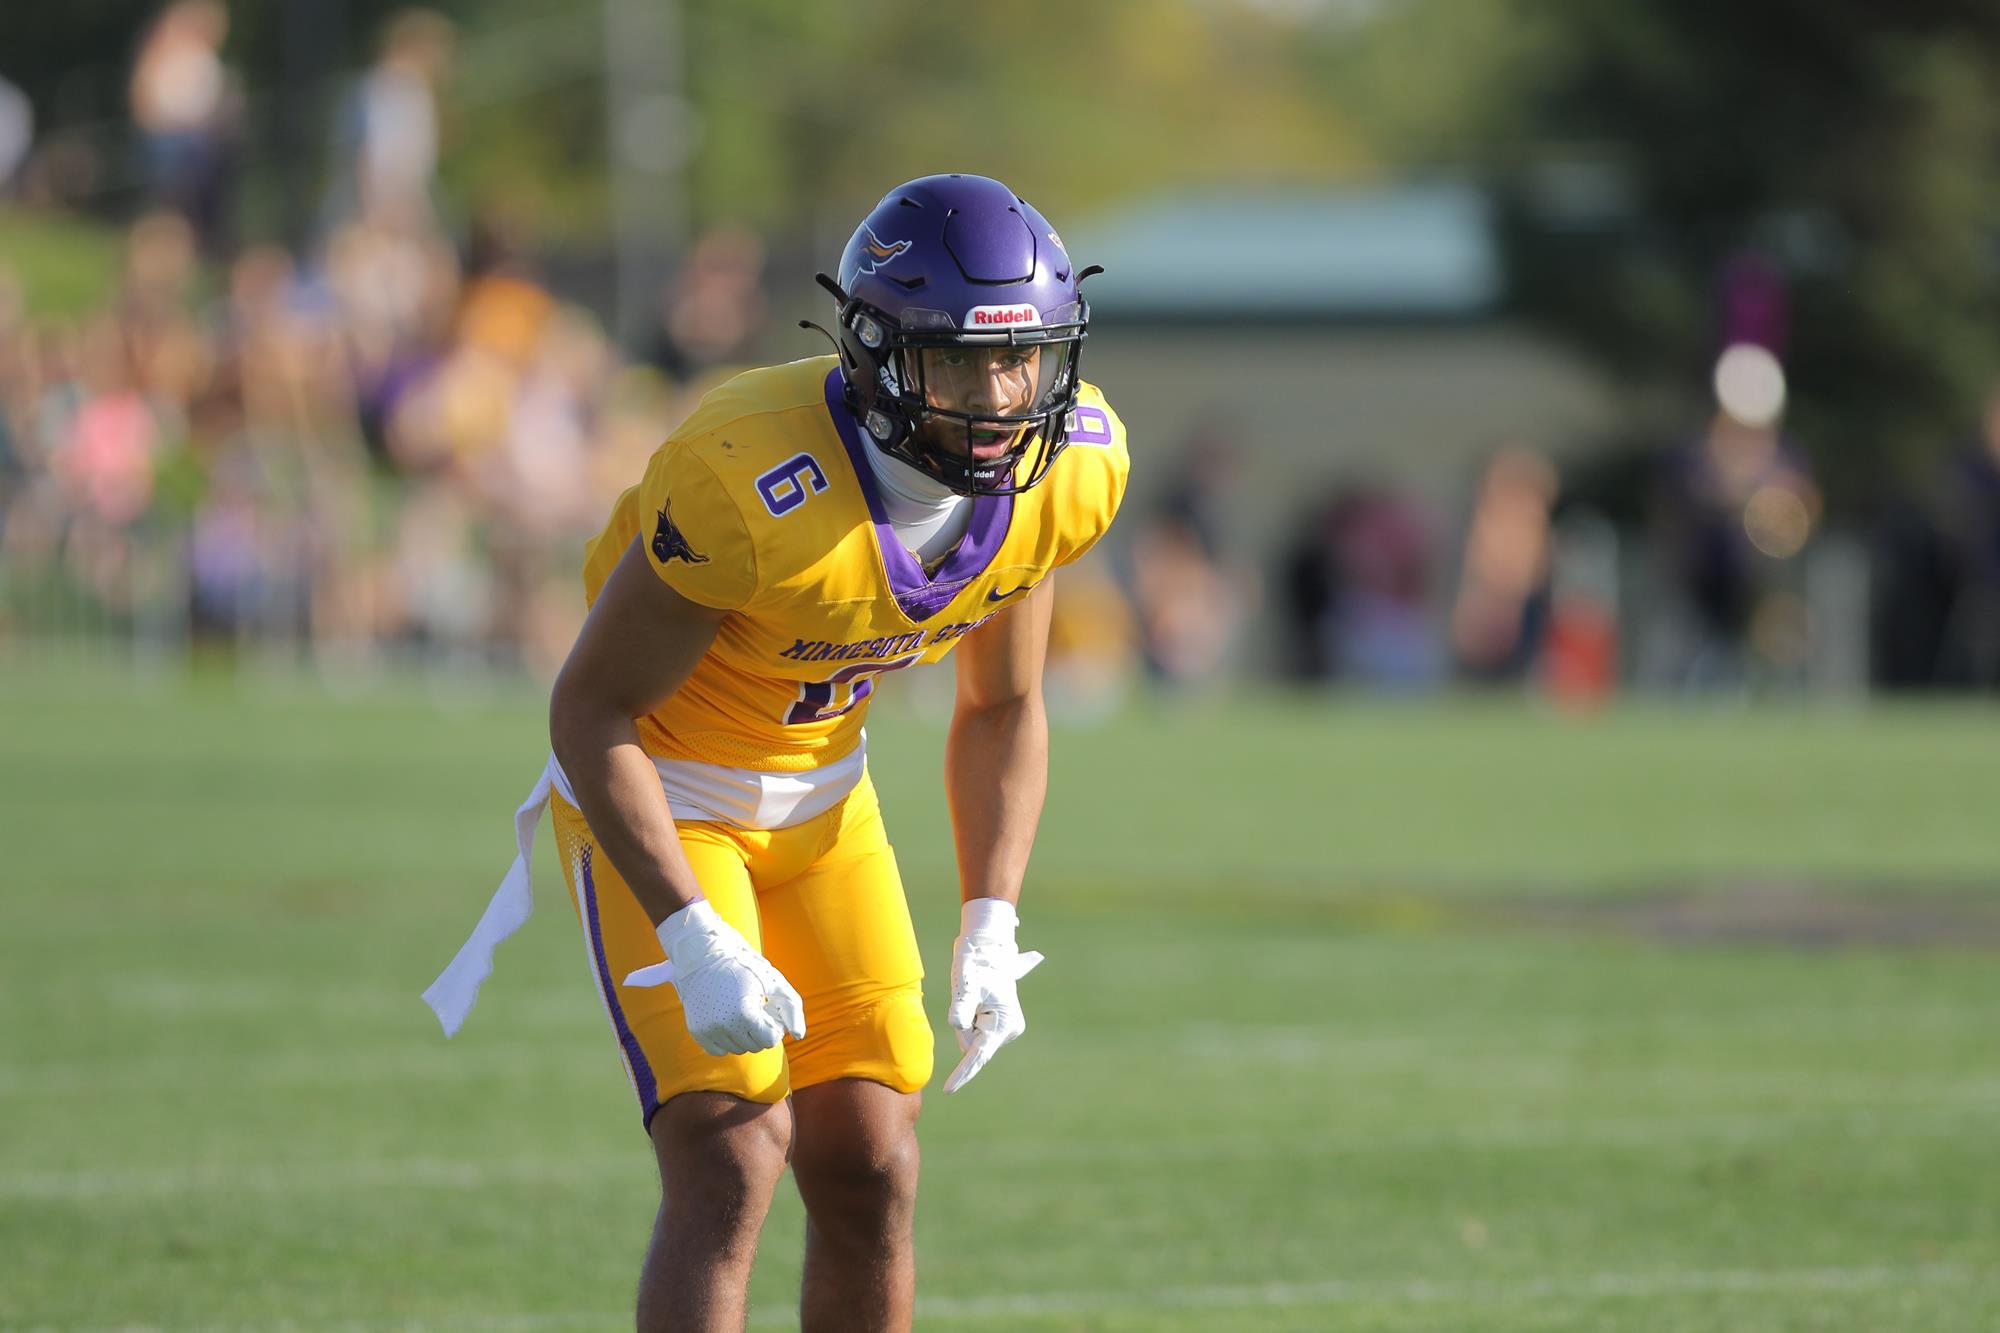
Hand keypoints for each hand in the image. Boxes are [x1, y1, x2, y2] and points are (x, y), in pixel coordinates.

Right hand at [624, 900, 804, 1055]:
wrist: (705, 955)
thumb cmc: (745, 967)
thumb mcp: (775, 982)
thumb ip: (792, 1009)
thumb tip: (798, 1036)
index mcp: (745, 1014)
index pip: (770, 1040)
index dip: (774, 1024)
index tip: (768, 1007)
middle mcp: (723, 1026)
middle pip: (755, 1046)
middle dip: (760, 1030)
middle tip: (755, 1006)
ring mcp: (707, 1030)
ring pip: (738, 1049)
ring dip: (744, 1034)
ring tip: (741, 1009)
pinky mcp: (696, 1031)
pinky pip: (719, 1050)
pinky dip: (726, 1038)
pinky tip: (726, 1018)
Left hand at [943, 898, 1043, 1093]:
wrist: (989, 949)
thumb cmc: (976, 964)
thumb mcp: (966, 983)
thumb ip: (962, 1005)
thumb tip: (955, 1024)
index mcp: (1004, 1023)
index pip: (979, 1053)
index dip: (963, 1072)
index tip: (948, 1090)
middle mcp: (1009, 1030)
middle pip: (972, 1045)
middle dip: (964, 1027)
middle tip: (969, 996)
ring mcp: (1006, 1029)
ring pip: (972, 1039)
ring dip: (967, 1021)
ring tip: (975, 995)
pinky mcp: (1000, 1026)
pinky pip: (976, 1033)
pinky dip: (971, 1020)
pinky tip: (978, 1001)